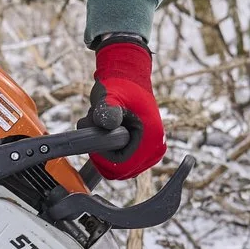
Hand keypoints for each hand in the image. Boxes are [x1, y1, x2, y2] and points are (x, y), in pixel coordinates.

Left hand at [88, 39, 165, 180]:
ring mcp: (150, 152)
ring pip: (119, 168)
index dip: (102, 156)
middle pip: (120, 171)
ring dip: (104, 151)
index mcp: (152, 139)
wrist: (129, 78)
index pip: (122, 167)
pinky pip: (121, 162)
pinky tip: (106, 131)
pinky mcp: (143, 151)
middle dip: (102, 153)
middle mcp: (155, 149)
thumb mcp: (110, 95)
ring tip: (100, 125)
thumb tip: (108, 121)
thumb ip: (107, 109)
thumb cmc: (120, 85)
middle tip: (95, 127)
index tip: (94, 135)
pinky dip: (108, 150)